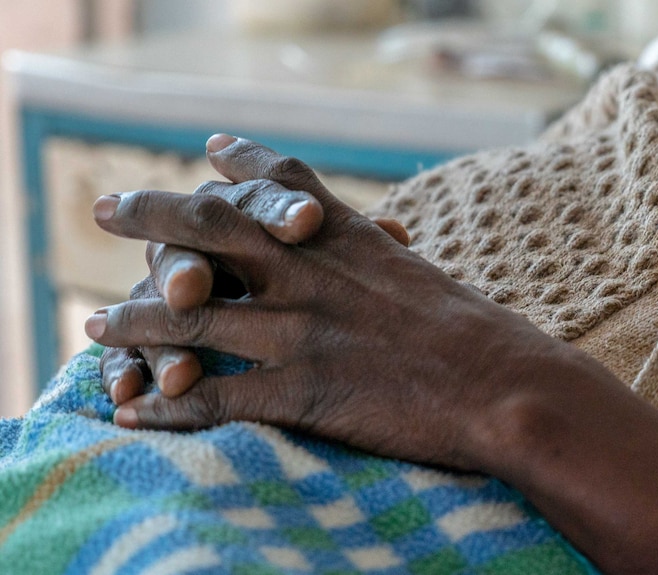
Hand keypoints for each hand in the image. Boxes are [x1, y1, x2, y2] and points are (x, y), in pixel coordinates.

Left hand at [86, 139, 657, 573]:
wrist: (507, 385)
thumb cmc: (478, 334)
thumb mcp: (422, 275)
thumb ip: (379, 257)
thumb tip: (374, 243)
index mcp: (349, 241)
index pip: (283, 183)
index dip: (242, 162)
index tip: (211, 147)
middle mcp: (313, 274)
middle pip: (211, 230)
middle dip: (152, 214)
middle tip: (105, 206)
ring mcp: (303, 331)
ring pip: (191, 320)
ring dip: (133, 324)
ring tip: (94, 326)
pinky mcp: (304, 391)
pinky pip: (216, 401)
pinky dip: (169, 410)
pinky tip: (136, 416)